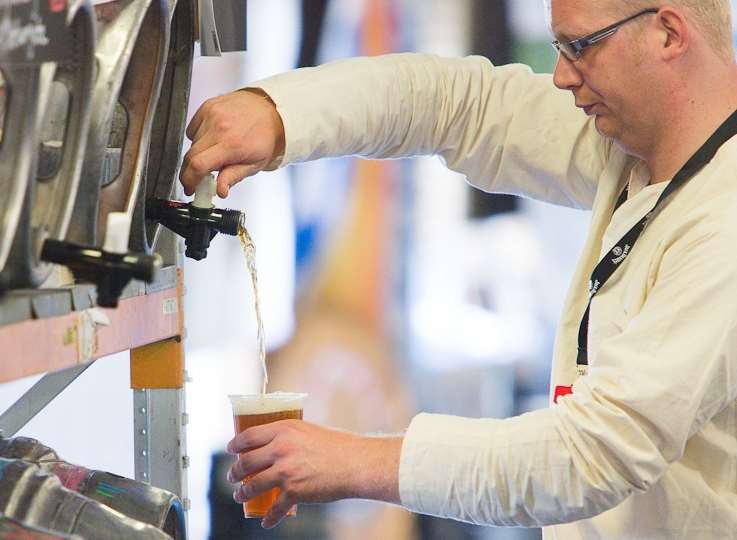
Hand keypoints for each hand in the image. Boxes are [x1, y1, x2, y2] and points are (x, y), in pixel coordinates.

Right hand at [179, 88, 284, 197]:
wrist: (269, 110)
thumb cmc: (264, 137)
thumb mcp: (254, 164)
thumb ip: (233, 177)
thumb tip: (220, 190)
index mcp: (232, 145)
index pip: (198, 165)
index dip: (189, 180)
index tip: (190, 188)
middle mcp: (219, 128)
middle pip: (190, 155)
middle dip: (190, 171)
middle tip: (199, 177)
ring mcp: (212, 115)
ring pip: (191, 143)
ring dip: (198, 154)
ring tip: (216, 153)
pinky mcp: (207, 107)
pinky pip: (192, 129)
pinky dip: (198, 138)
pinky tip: (212, 139)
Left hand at [226, 420, 402, 528]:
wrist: (355, 463)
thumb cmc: (337, 445)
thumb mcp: (308, 431)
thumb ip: (289, 437)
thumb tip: (274, 445)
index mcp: (284, 430)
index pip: (248, 436)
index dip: (235, 444)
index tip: (231, 449)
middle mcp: (281, 449)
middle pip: (246, 462)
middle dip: (235, 472)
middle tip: (233, 476)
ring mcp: (285, 471)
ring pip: (252, 486)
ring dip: (242, 493)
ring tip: (240, 496)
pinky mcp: (294, 491)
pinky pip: (274, 508)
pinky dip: (269, 518)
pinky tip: (266, 521)